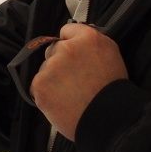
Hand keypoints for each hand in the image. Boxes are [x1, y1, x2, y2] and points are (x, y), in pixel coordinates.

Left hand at [30, 23, 127, 140]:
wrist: (108, 121)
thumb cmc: (112, 91)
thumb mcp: (110, 55)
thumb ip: (90, 41)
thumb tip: (73, 36)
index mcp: (88, 38)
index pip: (67, 30)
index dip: (72, 44)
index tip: (76, 56)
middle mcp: (67, 48)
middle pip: (54, 49)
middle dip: (61, 61)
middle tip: (76, 80)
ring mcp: (51, 66)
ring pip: (45, 68)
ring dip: (53, 78)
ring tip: (71, 94)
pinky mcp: (40, 84)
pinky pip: (38, 85)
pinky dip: (47, 93)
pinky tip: (62, 101)